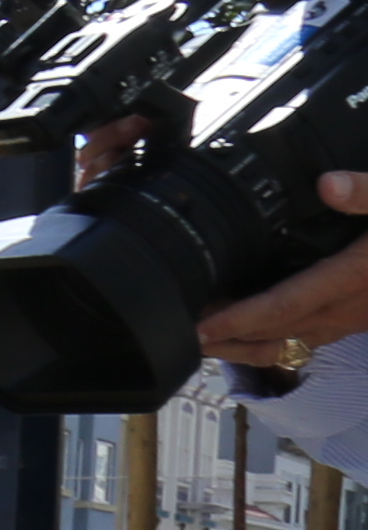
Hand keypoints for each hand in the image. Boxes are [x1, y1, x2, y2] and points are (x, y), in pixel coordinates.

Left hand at [189, 171, 367, 365]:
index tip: (199, 328)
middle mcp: (353, 307)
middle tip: (179, 335)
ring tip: (205, 341)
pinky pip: (313, 336)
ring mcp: (358, 316)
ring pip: (294, 342)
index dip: (239, 320)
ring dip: (248, 345)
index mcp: (356, 277)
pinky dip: (278, 338)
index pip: (286, 305)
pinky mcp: (363, 316)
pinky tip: (257, 332)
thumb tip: (330, 184)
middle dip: (228, 339)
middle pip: (278, 334)